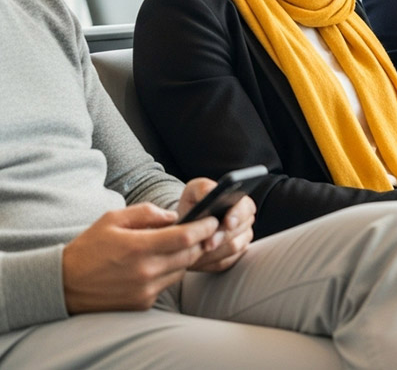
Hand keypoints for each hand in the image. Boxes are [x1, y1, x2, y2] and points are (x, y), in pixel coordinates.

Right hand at [62, 203, 215, 313]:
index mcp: (139, 246)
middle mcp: (145, 270)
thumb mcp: (112, 219)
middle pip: (190, 254)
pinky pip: (168, 285)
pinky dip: (169, 273)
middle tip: (201, 231)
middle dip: (199, 241)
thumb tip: (173, 216)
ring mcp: (146, 290)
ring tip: (176, 247)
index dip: (205, 226)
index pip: (186, 236)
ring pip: (182, 270)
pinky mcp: (143, 303)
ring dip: (184, 257)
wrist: (64, 285)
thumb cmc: (89, 247)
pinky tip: (158, 265)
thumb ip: (146, 213)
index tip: (213, 219)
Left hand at [177, 178, 255, 272]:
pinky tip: (197, 259)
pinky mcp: (233, 257)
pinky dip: (210, 262)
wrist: (187, 225)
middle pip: (240, 232)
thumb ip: (204, 187)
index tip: (227, 223)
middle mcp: (245, 222)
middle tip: (206, 243)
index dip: (237, 216)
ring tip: (197, 251)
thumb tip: (211, 193)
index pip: (246, 208)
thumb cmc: (193, 204)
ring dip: (214, 251)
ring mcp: (242, 240)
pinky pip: (226, 262)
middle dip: (222, 237)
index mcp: (240, 203)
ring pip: (234, 248)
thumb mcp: (194, 190)